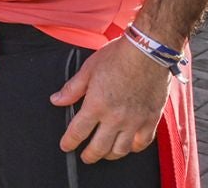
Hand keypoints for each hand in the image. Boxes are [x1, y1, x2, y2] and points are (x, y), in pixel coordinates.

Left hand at [52, 37, 171, 163]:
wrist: (148, 51)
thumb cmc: (117, 56)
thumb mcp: (89, 68)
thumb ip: (72, 88)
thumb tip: (56, 100)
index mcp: (96, 105)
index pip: (78, 131)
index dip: (69, 142)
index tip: (65, 146)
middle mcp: (115, 118)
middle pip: (99, 147)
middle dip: (89, 155)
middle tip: (85, 157)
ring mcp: (134, 121)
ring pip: (120, 150)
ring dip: (110, 155)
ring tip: (105, 153)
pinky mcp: (151, 119)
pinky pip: (142, 143)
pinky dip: (133, 148)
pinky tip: (128, 146)